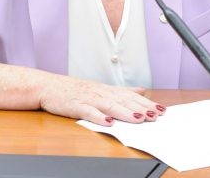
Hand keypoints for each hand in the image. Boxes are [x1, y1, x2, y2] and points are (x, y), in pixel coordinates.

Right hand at [38, 75, 165, 125]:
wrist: (48, 87)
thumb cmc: (74, 90)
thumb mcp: (101, 89)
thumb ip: (122, 91)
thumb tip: (142, 90)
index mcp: (107, 90)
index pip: (130, 96)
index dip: (146, 103)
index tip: (161, 110)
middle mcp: (100, 93)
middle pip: (123, 100)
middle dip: (141, 108)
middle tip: (156, 114)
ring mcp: (88, 98)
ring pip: (109, 106)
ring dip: (125, 112)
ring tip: (139, 118)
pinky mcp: (75, 105)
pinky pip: (88, 112)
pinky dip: (98, 117)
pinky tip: (109, 122)